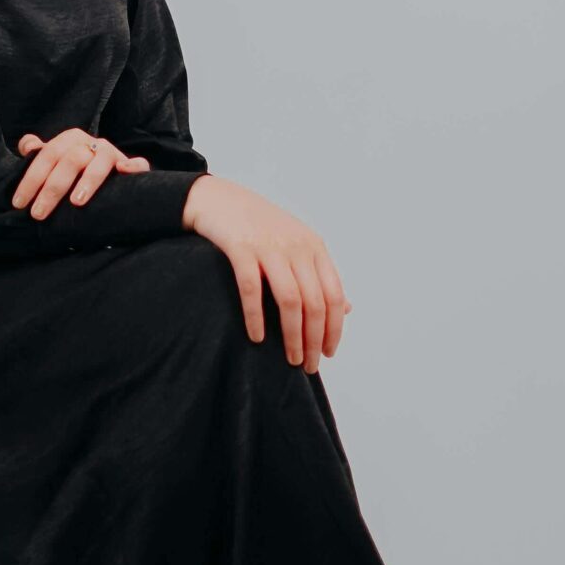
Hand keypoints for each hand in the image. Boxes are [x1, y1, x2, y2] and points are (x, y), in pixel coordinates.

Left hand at [12, 126, 152, 218]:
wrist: (110, 173)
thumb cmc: (76, 170)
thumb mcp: (56, 160)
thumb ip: (40, 154)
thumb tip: (27, 146)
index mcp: (70, 140)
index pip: (47, 154)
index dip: (31, 178)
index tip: (19, 203)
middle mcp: (92, 143)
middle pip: (70, 160)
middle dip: (52, 188)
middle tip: (38, 213)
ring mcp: (113, 153)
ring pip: (102, 160)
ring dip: (89, 179)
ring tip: (76, 201)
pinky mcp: (131, 165)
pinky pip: (139, 164)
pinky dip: (133, 166)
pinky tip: (124, 172)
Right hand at [180, 173, 350, 371]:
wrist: (218, 199)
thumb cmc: (258, 227)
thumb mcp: (296, 245)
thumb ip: (320, 276)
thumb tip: (346, 308)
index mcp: (314, 247)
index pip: (334, 295)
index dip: (334, 328)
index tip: (327, 353)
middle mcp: (296, 247)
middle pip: (315, 302)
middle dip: (314, 339)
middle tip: (307, 365)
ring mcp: (269, 247)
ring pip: (290, 300)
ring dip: (292, 335)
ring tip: (289, 358)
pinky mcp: (240, 248)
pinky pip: (252, 289)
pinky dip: (256, 316)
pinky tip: (257, 337)